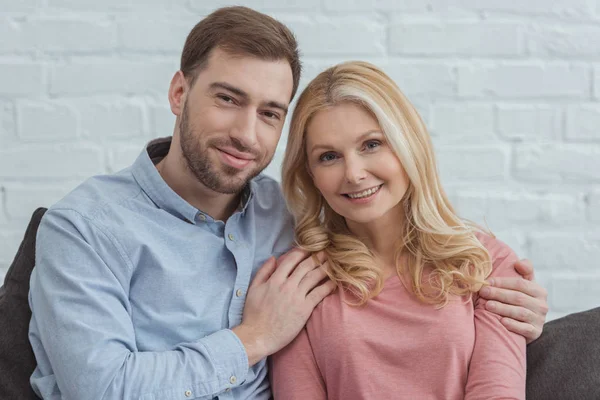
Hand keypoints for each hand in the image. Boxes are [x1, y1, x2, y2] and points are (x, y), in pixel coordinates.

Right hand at [233, 248, 335, 365]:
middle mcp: (287, 285)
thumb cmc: (253, 315)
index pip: (292, 259)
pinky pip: (319, 294)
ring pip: (314, 277)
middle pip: (306, 266)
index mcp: (275, 280)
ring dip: (324, 268)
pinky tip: (334, 282)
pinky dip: (328, 286)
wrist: (258, 336)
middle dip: (317, 256)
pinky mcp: (304, 309)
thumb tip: (273, 258)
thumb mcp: (253, 289)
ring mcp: (296, 297)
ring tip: (333, 262)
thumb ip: (263, 272)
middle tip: (326, 251)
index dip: (302, 251)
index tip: (310, 248)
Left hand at [478, 259, 548, 343]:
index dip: (502, 282)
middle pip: (518, 297)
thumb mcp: (526, 284)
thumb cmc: (523, 299)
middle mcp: (542, 305)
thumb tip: (519, 262)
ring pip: (520, 312)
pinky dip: (513, 325)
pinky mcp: (536, 332)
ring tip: (487, 305)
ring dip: (502, 308)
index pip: (520, 284)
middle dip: (498, 294)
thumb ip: (525, 271)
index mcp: (539, 291)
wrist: (528, 324)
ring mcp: (539, 319)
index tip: (487, 282)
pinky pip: (524, 329)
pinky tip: (501, 321)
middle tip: (483, 292)